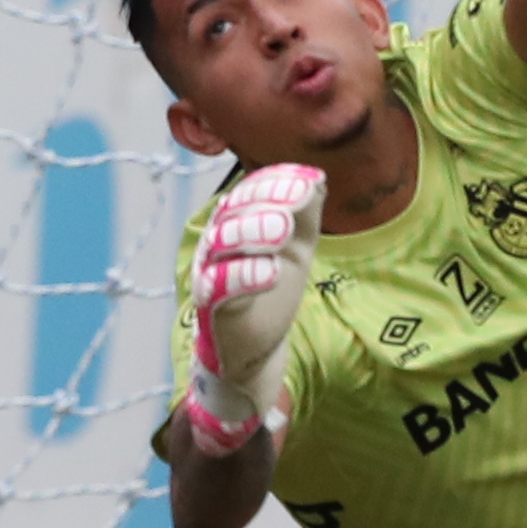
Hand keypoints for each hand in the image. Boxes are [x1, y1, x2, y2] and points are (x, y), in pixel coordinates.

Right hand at [172, 164, 324, 457]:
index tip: (307, 182)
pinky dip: (241, 277)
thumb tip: (316, 177)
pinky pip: (217, 288)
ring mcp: (210, 275)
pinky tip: (269, 272)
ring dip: (251, 233)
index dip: (274, 183)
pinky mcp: (211, 310)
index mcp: (237, 222)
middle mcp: (216, 244)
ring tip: (283, 231)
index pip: (249, 192)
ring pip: (219, 245)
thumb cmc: (270, 290)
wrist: (255, 350)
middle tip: (294, 204)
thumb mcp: (298, 247)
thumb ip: (305, 212)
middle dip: (263, 203)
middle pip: (231, 213)